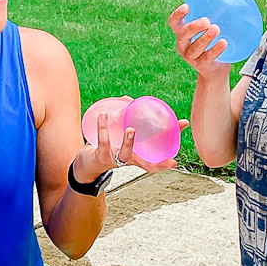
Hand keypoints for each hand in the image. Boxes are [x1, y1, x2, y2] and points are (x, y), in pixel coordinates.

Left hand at [71, 101, 189, 180]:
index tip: (179, 143)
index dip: (168, 153)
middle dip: (158, 160)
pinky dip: (103, 128)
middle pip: (146, 163)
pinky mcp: (101, 157)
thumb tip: (128, 100)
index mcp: (137, 157)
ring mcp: (115, 160)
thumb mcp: (119, 136)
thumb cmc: (107, 148)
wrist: (86, 165)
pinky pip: (103, 141)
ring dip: (129, 142)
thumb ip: (124, 119)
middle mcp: (128, 161)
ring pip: (124, 153)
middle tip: (169, 146)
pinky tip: (103, 114)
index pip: (156, 157)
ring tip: (131, 129)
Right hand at [168, 3, 231, 77]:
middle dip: (193, 27)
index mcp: (183, 33)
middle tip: (206, 21)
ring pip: (195, 48)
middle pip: (183, 35)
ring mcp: (191, 57)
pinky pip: (207, 57)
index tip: (187, 6)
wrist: (214, 70)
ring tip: (216, 29)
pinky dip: (215, 49)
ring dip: (205, 38)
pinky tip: (223, 42)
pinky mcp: (202, 65)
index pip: (174, 23)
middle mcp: (183, 45)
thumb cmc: (211, 42)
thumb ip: (213, 15)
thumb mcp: (208, 28)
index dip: (177, 15)